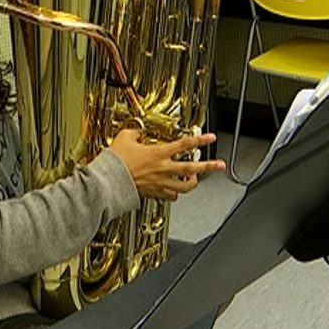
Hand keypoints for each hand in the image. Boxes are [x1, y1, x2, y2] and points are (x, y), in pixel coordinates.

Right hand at [108, 129, 225, 200]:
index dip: (200, 140)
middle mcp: (163, 169)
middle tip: (220, 165)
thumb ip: (135, 133)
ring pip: (185, 187)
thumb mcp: (125, 138)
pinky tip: (175, 191)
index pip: (185, 144)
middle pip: (192, 169)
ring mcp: (160, 183)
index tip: (210, 138)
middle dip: (209, 167)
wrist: (108, 181)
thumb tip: (138, 132)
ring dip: (193, 184)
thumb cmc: (116, 161)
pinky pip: (171, 196)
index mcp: (159, 153)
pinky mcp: (154, 193)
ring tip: (197, 180)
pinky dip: (175, 194)